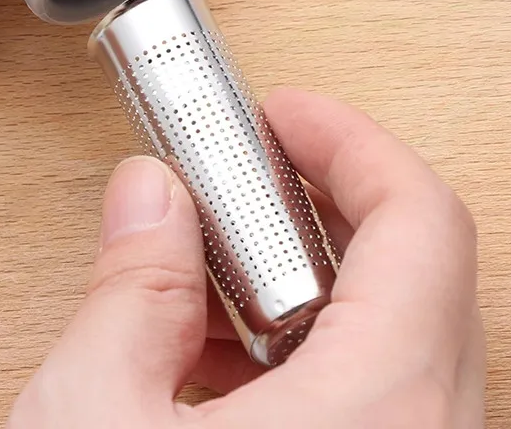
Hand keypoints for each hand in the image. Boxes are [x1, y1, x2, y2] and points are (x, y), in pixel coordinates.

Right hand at [9, 88, 484, 427]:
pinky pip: (367, 393)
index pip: (419, 221)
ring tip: (209, 269)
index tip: (285, 113)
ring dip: (296, 279)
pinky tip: (213, 359)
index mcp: (384, 418)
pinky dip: (296, 349)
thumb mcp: (92, 422)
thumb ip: (130, 285)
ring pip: (389, 334)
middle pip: (412, 269)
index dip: (350, 142)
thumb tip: (146, 196)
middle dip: (316, 202)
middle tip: (242, 172)